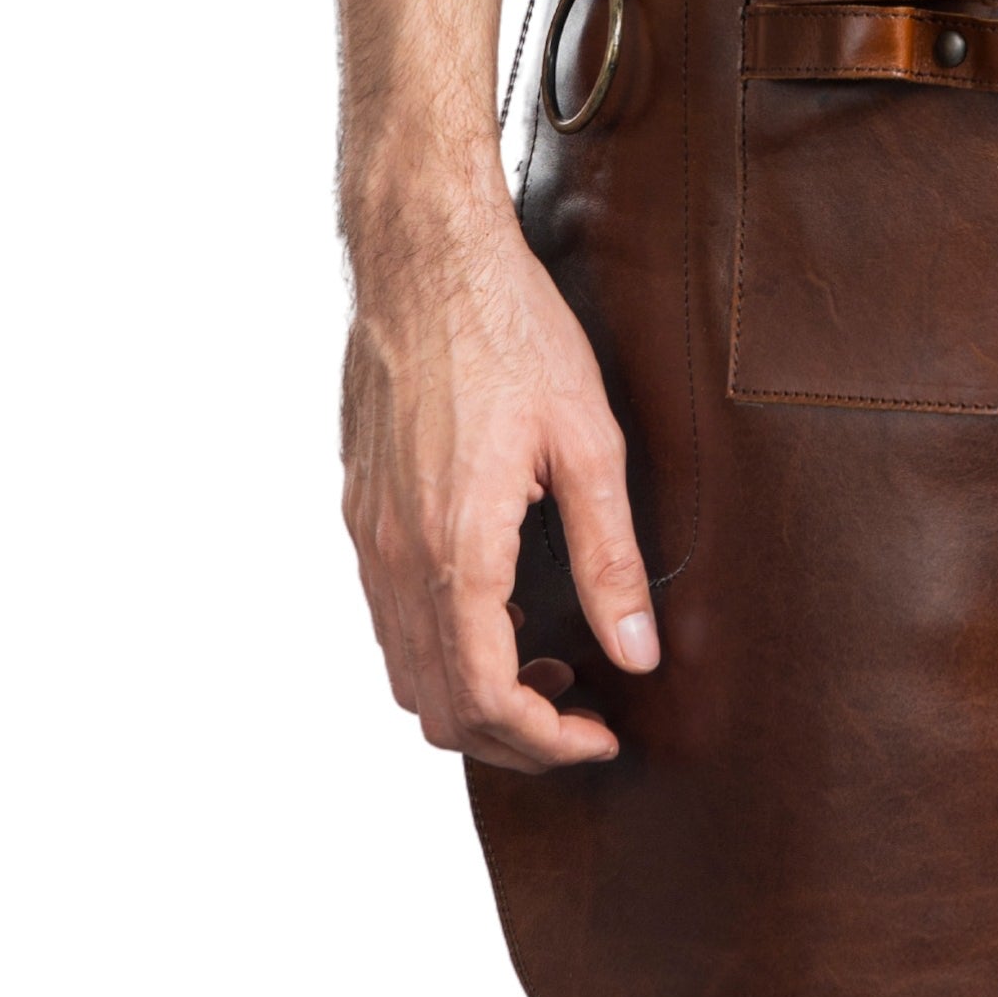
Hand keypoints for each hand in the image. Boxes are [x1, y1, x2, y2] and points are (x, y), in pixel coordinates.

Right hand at [338, 162, 657, 771]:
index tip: (601, 734)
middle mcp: (395, 557)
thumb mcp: (589, 441)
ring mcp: (367, 535)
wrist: (425, 255)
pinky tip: (503, 602)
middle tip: (580, 710)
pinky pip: (389, 614)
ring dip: (472, 691)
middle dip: (510, 733)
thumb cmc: (514, 332)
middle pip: (436, 706)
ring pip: (403, 668)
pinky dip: (442, 643)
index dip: (545, 741)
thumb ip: (610, 556)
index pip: (484, 700)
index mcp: (456, 549)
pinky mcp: (359, 507)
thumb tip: (638, 655)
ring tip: (549, 656)